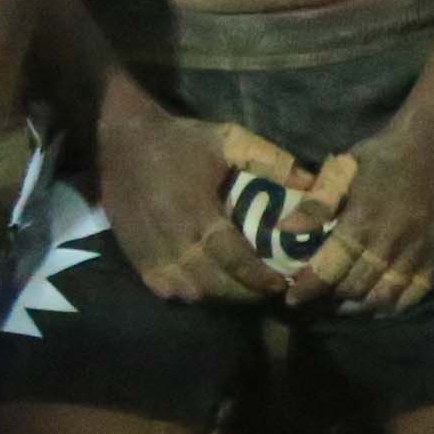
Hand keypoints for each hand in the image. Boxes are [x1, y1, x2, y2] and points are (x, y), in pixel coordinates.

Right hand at [99, 95, 298, 307]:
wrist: (121, 137)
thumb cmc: (180, 140)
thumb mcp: (230, 139)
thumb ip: (272, 161)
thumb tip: (312, 182)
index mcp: (197, 210)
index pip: (232, 258)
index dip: (258, 277)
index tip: (281, 283)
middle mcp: (172, 238)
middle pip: (212, 283)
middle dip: (243, 293)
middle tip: (266, 290)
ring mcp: (150, 251)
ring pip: (188, 291)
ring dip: (217, 295)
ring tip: (240, 289)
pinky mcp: (134, 256)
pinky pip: (164, 288)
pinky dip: (187, 292)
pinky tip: (204, 285)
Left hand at [306, 124, 433, 318]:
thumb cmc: (386, 153)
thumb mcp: (345, 167)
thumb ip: (318, 202)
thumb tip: (286, 229)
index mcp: (363, 219)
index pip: (329, 268)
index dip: (308, 287)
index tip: (292, 297)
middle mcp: (390, 242)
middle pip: (355, 287)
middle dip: (329, 298)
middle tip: (314, 299)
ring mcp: (417, 252)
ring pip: (384, 297)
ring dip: (359, 307)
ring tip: (343, 304)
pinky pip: (415, 293)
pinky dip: (394, 306)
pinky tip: (378, 304)